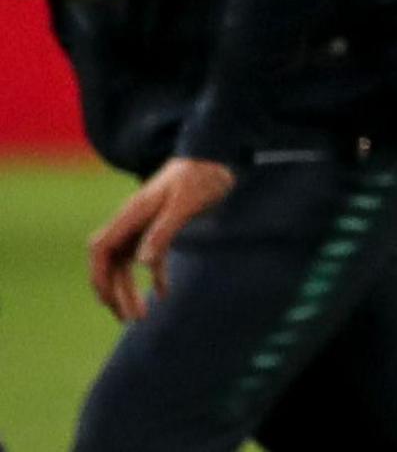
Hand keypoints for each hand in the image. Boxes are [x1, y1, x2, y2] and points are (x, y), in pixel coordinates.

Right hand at [90, 156, 232, 321]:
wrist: (216, 156)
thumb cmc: (202, 176)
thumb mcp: (185, 203)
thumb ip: (163, 231)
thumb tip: (142, 263)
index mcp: (132, 214)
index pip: (101, 249)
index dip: (99, 276)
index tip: (109, 300)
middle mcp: (132, 220)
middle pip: (111, 262)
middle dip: (115, 291)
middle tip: (130, 319)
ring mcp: (143, 224)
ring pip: (125, 263)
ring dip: (129, 289)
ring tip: (139, 316)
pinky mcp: (159, 226)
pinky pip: (147, 257)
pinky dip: (153, 276)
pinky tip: (164, 293)